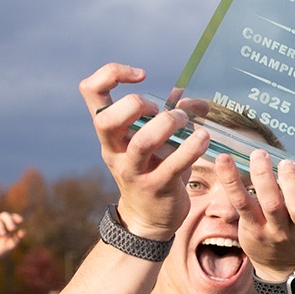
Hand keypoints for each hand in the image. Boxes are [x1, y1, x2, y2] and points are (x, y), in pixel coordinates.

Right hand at [0, 212, 24, 260]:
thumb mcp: (9, 246)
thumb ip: (17, 239)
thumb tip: (24, 231)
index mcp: (5, 227)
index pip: (11, 218)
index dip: (16, 217)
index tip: (21, 221)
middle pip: (4, 215)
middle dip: (9, 220)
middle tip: (12, 228)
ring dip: (0, 225)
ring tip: (3, 235)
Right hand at [79, 63, 207, 239]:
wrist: (149, 220)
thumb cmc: (154, 171)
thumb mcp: (158, 142)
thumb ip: (172, 117)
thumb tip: (195, 99)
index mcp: (109, 132)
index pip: (90, 91)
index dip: (110, 74)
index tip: (141, 75)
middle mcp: (114, 149)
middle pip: (106, 119)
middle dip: (136, 105)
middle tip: (160, 110)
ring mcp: (133, 170)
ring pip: (141, 142)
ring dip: (167, 125)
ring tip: (185, 121)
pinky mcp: (156, 187)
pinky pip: (173, 165)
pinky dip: (191, 148)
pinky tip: (203, 139)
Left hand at [213, 148, 294, 277]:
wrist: (283, 265)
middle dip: (293, 184)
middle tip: (287, 163)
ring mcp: (276, 231)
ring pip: (271, 203)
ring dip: (264, 177)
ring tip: (260, 155)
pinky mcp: (253, 228)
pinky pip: (242, 202)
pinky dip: (232, 179)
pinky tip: (224, 160)